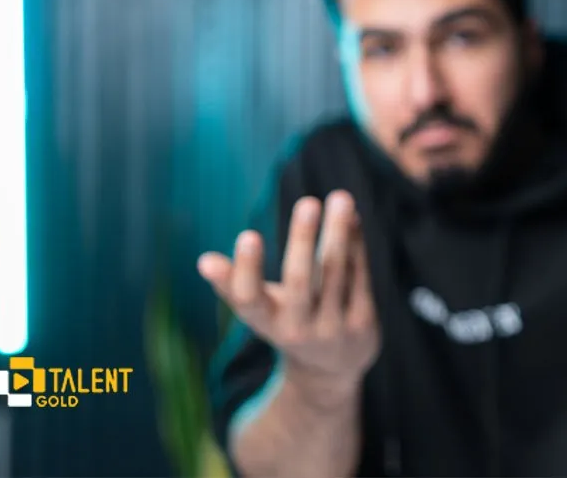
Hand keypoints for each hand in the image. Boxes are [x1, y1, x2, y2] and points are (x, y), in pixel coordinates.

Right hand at [197, 190, 379, 404]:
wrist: (332, 369)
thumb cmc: (288, 322)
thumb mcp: (261, 310)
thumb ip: (235, 284)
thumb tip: (204, 260)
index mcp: (266, 323)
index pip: (249, 300)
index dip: (245, 270)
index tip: (247, 235)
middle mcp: (298, 329)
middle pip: (300, 282)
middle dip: (302, 241)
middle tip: (307, 202)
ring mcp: (332, 328)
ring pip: (336, 273)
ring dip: (338, 232)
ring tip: (339, 197)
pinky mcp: (362, 323)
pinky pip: (359, 276)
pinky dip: (356, 245)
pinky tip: (353, 218)